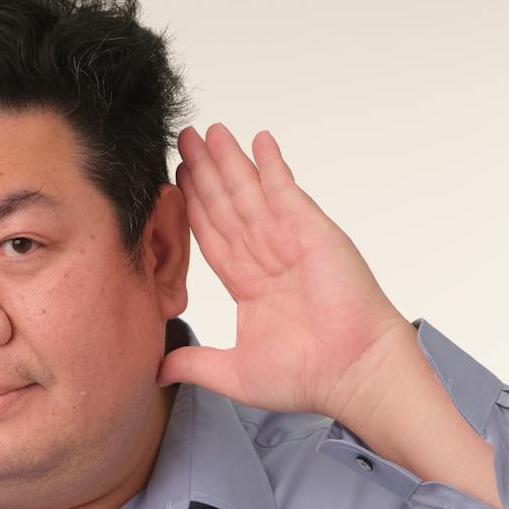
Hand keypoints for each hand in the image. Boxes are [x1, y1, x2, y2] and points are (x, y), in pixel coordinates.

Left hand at [158, 123, 412, 420]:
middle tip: (183, 138)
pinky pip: (286, 190)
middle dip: (204, 173)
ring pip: (249, 193)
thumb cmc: (307, 377)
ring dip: (230, 161)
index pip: (211, 236)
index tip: (173, 180)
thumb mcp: (234, 374)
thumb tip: (155, 370)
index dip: (191, 207)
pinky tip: (259, 140)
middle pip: (226, 205)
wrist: (353, 373)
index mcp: (248, 285)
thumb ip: (195, 364)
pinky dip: (272, 165)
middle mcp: (267, 257)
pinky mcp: (312, 231)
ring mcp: (289, 241)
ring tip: (209, 131)